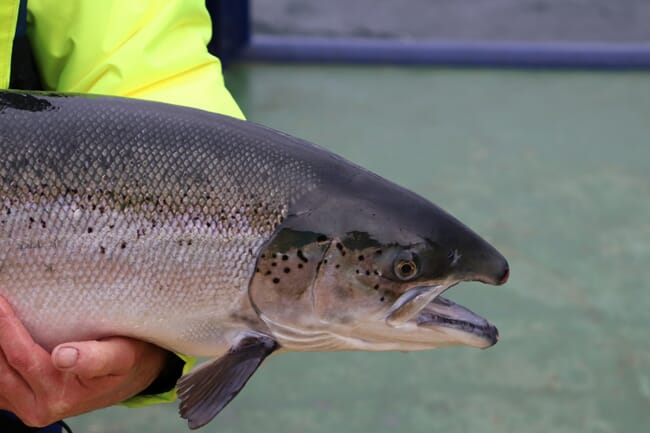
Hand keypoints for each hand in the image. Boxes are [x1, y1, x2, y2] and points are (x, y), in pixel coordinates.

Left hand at [0, 296, 167, 426]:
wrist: (131, 378)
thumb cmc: (128, 360)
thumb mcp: (122, 356)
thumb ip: (96, 359)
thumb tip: (62, 356)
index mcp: (62, 396)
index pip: (23, 357)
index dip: (6, 327)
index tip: (0, 300)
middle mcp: (40, 407)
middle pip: (1, 366)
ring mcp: (27, 406)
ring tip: (1, 311)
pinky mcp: (20, 401)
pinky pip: (0, 380)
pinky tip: (4, 336)